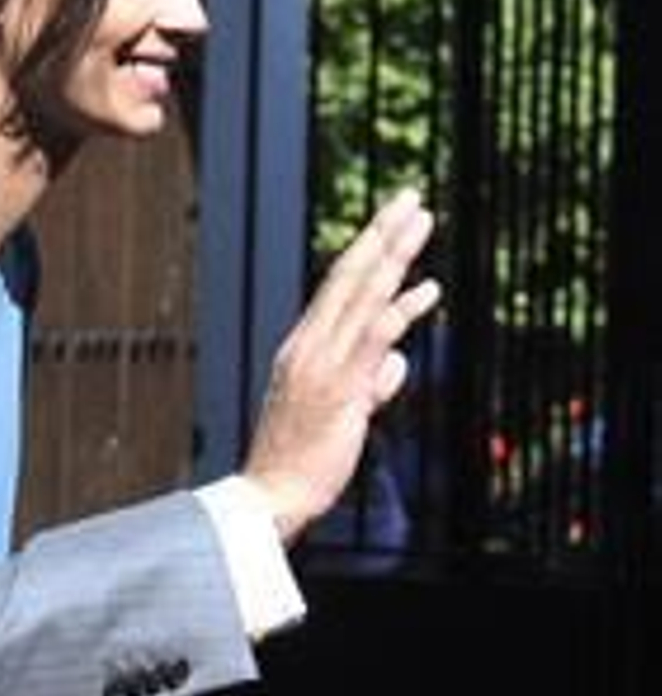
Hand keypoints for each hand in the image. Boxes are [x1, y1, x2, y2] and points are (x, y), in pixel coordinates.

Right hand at [241, 188, 438, 541]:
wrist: (269, 497)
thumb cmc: (299, 460)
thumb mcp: (338, 412)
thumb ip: (369, 381)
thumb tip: (396, 365)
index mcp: (303, 348)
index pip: (338, 288)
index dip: (367, 250)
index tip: (390, 221)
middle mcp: (310, 347)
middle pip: (351, 278)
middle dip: (382, 234)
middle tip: (410, 198)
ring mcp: (323, 366)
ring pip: (363, 297)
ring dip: (396, 255)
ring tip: (422, 220)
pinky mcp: (340, 390)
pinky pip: (373, 341)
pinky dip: (399, 312)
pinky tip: (426, 291)